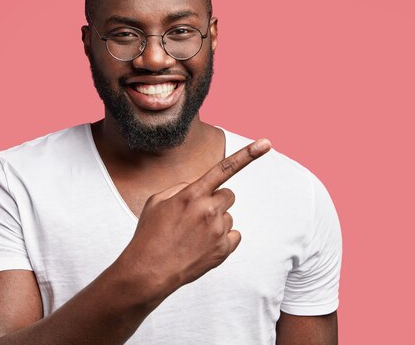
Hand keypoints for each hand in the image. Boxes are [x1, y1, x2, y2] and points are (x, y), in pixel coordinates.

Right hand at [120, 138, 271, 295]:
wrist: (148, 271)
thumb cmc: (150, 234)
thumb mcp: (157, 202)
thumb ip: (182, 188)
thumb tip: (199, 186)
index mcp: (191, 194)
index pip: (224, 169)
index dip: (247, 154)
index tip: (266, 143)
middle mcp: (208, 210)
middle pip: (228, 195)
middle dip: (216, 201)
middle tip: (196, 215)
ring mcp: (217, 231)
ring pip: (228, 217)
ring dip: (216, 222)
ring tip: (193, 236)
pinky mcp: (223, 249)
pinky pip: (233, 235)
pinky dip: (222, 239)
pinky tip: (202, 246)